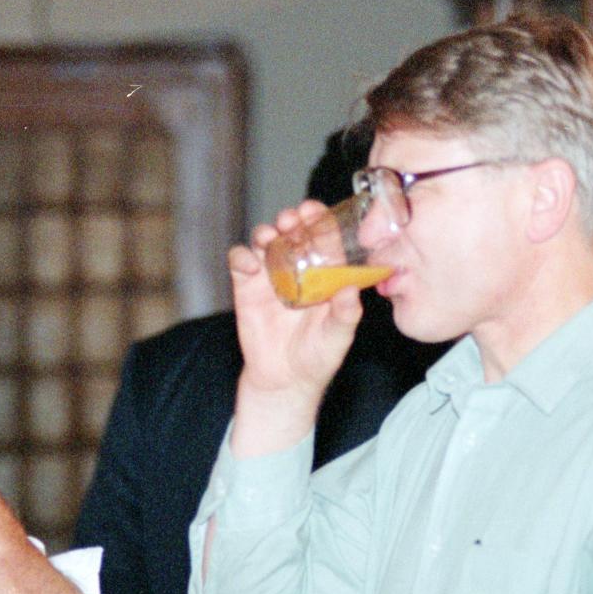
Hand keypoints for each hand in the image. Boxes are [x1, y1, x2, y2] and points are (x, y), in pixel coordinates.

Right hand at [227, 202, 362, 457]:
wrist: (284, 382)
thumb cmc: (317, 357)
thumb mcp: (337, 337)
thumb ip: (345, 315)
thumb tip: (352, 291)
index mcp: (325, 273)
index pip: (324, 237)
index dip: (320, 220)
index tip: (316, 211)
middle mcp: (298, 268)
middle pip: (293, 232)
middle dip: (292, 219)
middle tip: (293, 219)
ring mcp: (271, 275)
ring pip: (266, 240)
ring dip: (267, 232)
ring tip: (270, 237)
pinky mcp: (246, 286)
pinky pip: (240, 261)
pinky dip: (242, 256)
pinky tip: (250, 263)